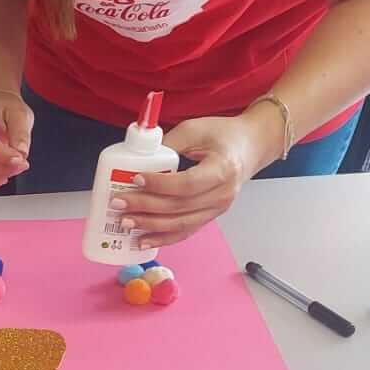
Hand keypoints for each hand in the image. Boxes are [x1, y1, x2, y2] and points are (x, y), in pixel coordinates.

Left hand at [114, 115, 268, 249]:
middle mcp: (223, 194)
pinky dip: (163, 238)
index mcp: (222, 169)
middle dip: (146, 207)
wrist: (250, 146)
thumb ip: (168, 142)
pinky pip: (186, 231)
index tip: (136, 178)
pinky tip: (142, 240)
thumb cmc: (223, 135)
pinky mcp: (211, 215)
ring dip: (151, 226)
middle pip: (180, 207)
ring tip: (125, 222)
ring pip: (181, 224)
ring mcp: (218, 208)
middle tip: (119, 202)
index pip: (187, 184)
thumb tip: (137, 156)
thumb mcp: (196, 129)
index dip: (159, 184)